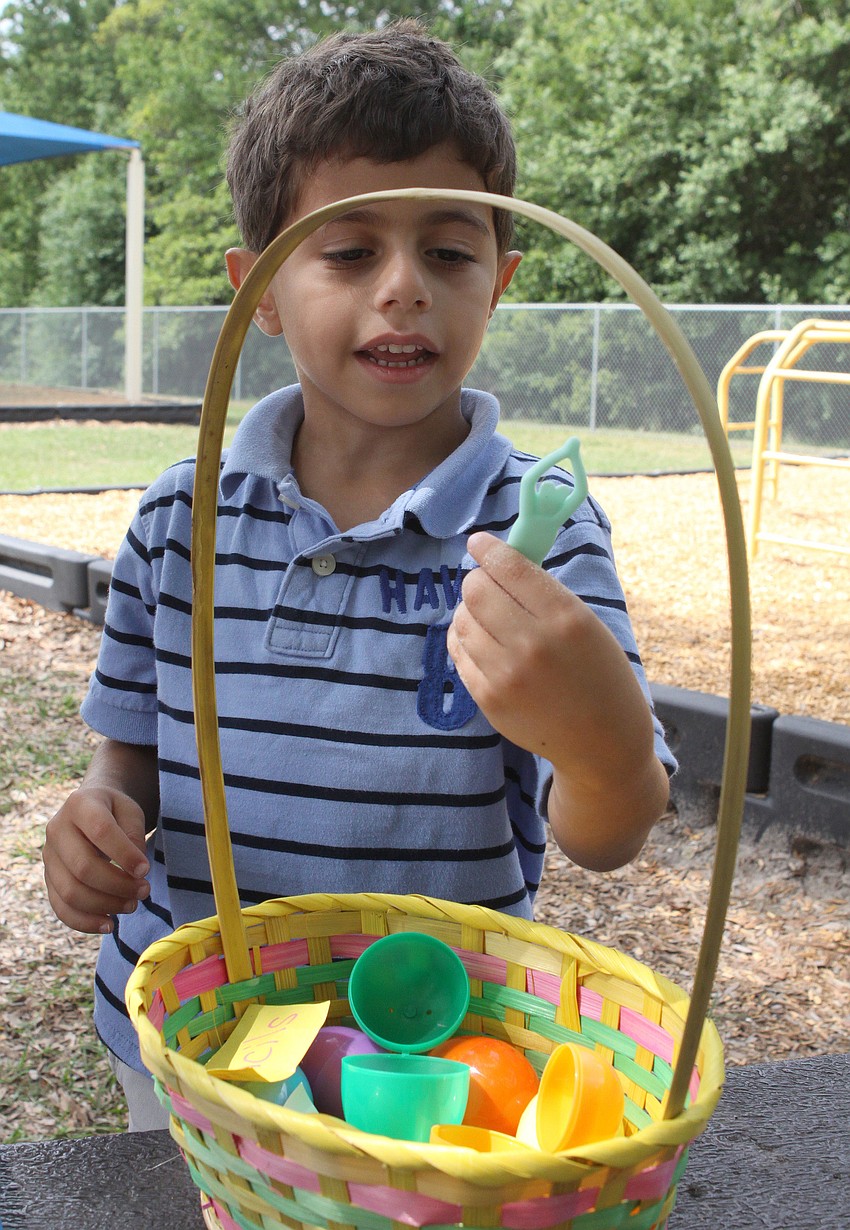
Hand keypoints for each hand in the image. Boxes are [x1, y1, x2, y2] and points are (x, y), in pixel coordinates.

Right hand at [43, 786, 150, 933]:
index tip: (146, 870)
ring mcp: (49, 856)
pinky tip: (109, 924)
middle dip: (117, 885)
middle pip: (83, 867)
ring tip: (131, 906)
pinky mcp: (48, 878)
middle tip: (144, 891)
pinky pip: (60, 907)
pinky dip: (84, 922)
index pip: (100, 831)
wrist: (90, 809)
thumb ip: (134, 835)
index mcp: (79, 804)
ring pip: (70, 892)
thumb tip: (135, 871)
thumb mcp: (131, 811)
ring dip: (105, 906)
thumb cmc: (115, 811)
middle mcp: (56, 829)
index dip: (124, 854)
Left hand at [447, 532, 667, 867]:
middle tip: (487, 583)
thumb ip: (545, 595)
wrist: (602, 744)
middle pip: (477, 591)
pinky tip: (481, 640)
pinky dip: (465, 639)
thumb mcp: (588, 625)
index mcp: (566, 619)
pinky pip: (459, 652)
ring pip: (462, 620)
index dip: (489, 549)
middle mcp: (533, 645)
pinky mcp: (488, 699)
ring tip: (488, 617)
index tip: (479, 543)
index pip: (511, 568)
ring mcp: (506, 675)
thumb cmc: (600, 676)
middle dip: (478, 580)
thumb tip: (499, 562)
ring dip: (470, 611)